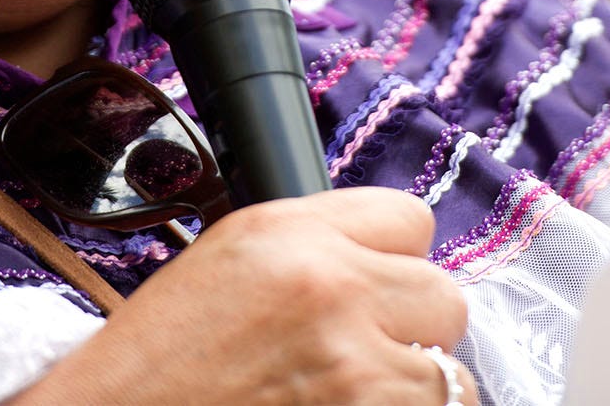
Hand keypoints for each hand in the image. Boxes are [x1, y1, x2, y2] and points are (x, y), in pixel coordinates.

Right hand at [8, 187, 477, 405]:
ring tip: (348, 395)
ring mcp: (354, 364)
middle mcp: (329, 285)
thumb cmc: (161, 361)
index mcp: (288, 231)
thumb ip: (313, 243)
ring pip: (449, 371)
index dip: (393, 259)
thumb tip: (390, 257)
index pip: (410, 220)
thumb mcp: (227, 261)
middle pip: (442, 294)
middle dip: (411, 327)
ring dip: (411, 389)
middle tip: (361, 353)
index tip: (373, 287)